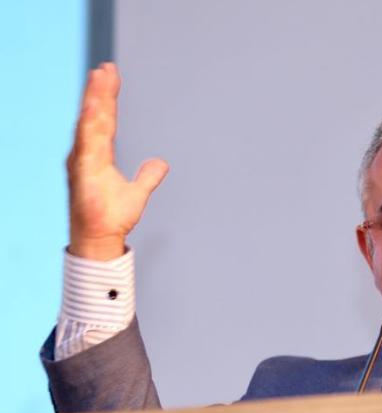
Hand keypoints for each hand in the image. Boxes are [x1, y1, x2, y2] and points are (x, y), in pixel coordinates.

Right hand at [67, 63, 167, 259]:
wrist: (101, 239)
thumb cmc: (113, 217)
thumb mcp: (138, 192)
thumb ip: (149, 176)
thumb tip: (161, 163)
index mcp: (98, 155)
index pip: (105, 120)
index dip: (107, 98)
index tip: (110, 76)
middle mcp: (87, 154)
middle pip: (95, 116)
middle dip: (99, 91)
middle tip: (106, 67)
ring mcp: (83, 161)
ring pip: (89, 124)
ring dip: (95, 100)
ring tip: (100, 77)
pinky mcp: (82, 171)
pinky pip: (86, 143)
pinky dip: (90, 124)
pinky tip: (94, 107)